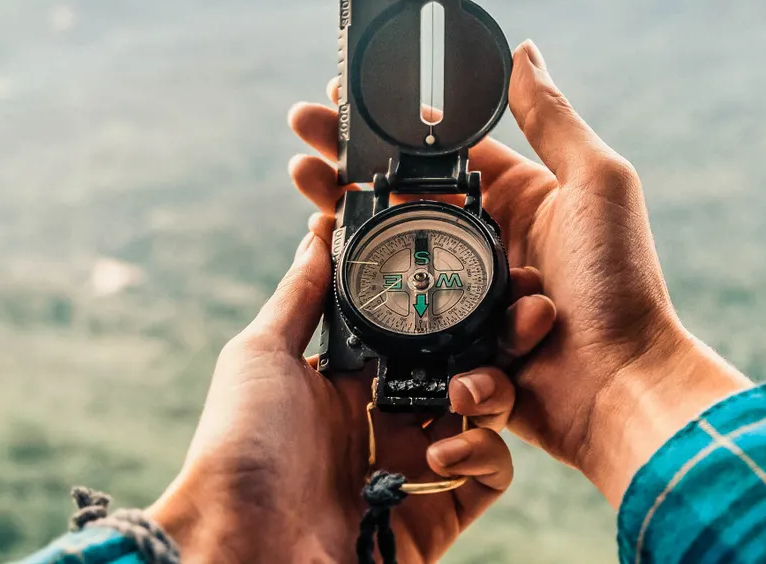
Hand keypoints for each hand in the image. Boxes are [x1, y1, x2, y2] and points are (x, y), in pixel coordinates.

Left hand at [146, 214, 556, 561]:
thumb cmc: (239, 447)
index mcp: (350, 379)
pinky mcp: (438, 511)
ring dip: (493, 389)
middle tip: (526, 307)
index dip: (453, 297)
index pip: (419, 328)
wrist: (243, 543)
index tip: (482, 261)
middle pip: (467, 363)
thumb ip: (301, 295)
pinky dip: (482, 452)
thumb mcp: (261, 355)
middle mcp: (388, 419)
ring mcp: (416, 464)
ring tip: (465, 388)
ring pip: (489, 412)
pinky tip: (443, 447)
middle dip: (502, 334)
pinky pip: (492, 473)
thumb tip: (317, 233)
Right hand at [286, 41, 750, 504]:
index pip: (435, 156)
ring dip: (353, 251)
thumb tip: (522, 52)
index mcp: (518, 200)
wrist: (623, 387)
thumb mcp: (596, 183)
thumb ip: (553, 119)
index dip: (383, 133)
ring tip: (315, 227)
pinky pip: (416, 338)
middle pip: (401, 208)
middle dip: (347, 183)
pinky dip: (401, 327)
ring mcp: (471, 302)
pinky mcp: (461, 352)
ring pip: (395, 271)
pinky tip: (375, 298)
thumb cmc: (620, 283)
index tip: (332, 107)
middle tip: (301, 164)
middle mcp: (489, 247)